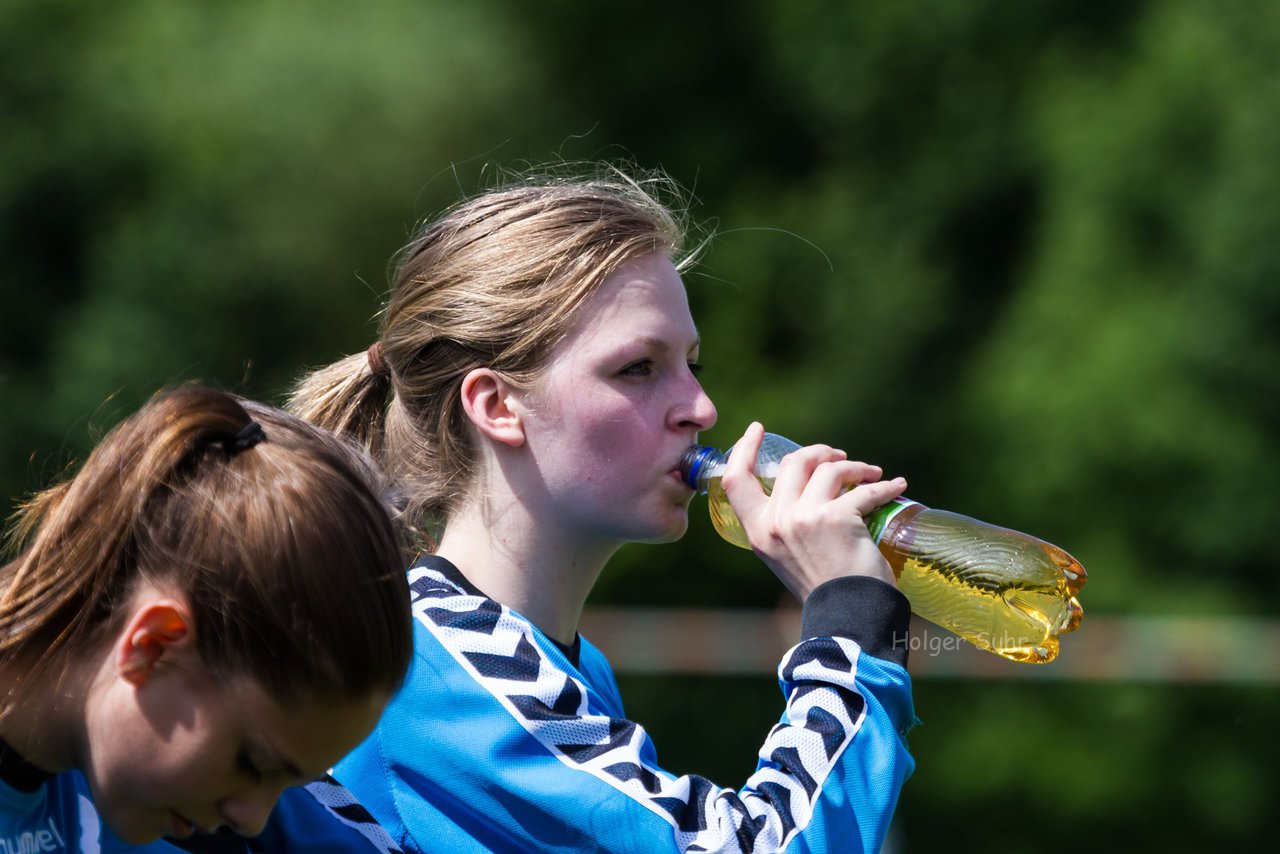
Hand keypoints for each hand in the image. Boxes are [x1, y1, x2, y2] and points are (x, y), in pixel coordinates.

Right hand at [719, 422, 906, 602]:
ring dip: (854, 466)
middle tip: (839, 457)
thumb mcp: (786, 556)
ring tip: (870, 473)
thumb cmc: (823, 589)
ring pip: (829, 468)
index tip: (758, 429)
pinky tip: (896, 487)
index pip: (735, 480)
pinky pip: (865, 490)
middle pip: (793, 463)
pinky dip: (884, 486)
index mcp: (757, 532)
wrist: (847, 616)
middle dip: (819, 452)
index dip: (744, 449)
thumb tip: (807, 489)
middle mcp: (776, 522)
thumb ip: (785, 525)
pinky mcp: (838, 518)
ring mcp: (805, 518)